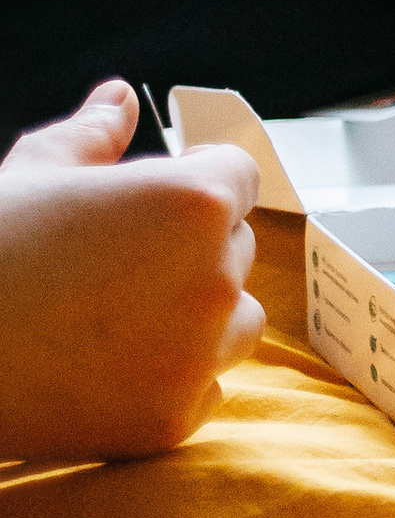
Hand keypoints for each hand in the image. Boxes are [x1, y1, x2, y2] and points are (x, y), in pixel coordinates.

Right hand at [0, 79, 262, 463]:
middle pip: (237, 247)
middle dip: (189, 247)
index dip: (194, 179)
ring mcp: (197, 356)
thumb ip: (93, 134)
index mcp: (193, 202)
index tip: (150, 199)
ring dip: (197, 314)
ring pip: (236, 320)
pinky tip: (106, 366)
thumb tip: (120, 98)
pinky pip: (205, 387)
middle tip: (109, 261)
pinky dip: (170, 378)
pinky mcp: (171, 419)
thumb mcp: (33, 172)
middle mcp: (213, 278)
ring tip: (112, 314)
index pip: (239, 176)